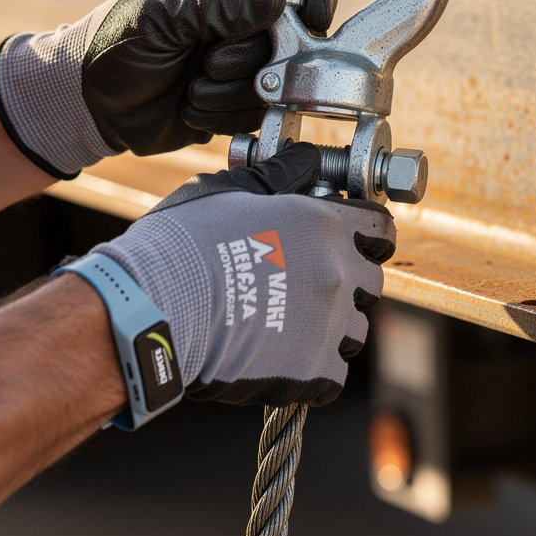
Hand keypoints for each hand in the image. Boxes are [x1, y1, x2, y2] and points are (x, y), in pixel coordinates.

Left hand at [0, 0, 337, 177]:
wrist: (86, 104)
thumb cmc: (111, 44)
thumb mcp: (158, 16)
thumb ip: (216, 6)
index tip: (303, 20)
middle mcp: (239, 14)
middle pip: (291, 35)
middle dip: (251, 59)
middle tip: (209, 63)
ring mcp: (241, 56)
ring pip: (278, 77)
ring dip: (235, 92)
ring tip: (192, 89)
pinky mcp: (237, 96)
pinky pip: (258, 110)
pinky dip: (226, 116)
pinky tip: (191, 107)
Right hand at [87, 143, 393, 406]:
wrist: (155, 309)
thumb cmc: (183, 243)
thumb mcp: (230, 190)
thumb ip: (279, 177)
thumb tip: (305, 160)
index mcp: (324, 224)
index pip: (379, 229)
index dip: (368, 236)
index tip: (358, 243)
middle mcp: (337, 273)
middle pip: (371, 282)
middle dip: (350, 283)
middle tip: (312, 285)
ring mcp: (329, 324)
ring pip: (355, 330)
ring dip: (334, 328)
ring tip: (294, 326)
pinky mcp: (312, 371)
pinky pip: (333, 376)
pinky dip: (315, 371)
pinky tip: (284, 359)